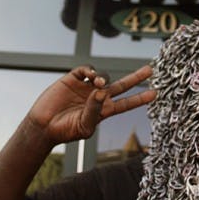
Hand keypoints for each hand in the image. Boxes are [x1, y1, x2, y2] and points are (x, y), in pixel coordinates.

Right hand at [27, 65, 155, 145]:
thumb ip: (95, 110)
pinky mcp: (73, 79)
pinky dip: (92, 71)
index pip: (127, 103)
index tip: (154, 94)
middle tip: (150, 69)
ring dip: (104, 78)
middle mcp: (98, 97)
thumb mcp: (84, 126)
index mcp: (105, 110)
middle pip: (122, 85)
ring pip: (104, 76)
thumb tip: (102, 90)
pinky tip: (91, 77)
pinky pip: (87, 70)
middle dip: (136, 77)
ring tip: (99, 84)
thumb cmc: (66, 130)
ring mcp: (86, 87)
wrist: (44, 125)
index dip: (140, 98)